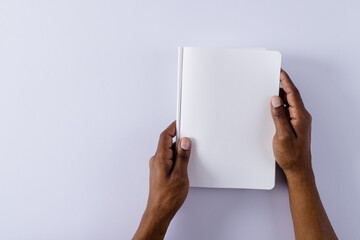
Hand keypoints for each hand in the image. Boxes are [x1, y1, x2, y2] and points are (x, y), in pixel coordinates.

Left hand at [133, 121, 191, 239]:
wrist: (159, 212)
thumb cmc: (167, 198)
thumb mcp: (180, 176)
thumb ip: (182, 157)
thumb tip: (185, 142)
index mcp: (160, 159)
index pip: (165, 136)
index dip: (173, 127)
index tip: (181, 121)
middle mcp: (157, 161)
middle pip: (167, 142)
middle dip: (178, 137)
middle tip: (189, 136)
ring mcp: (158, 166)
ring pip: (168, 151)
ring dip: (178, 149)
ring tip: (189, 153)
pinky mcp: (160, 172)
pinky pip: (168, 159)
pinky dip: (176, 157)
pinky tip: (184, 163)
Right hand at [271, 70, 336, 238]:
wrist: (298, 169)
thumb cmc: (291, 155)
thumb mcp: (282, 136)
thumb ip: (279, 117)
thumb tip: (275, 99)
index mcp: (300, 117)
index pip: (293, 94)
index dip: (286, 81)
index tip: (279, 71)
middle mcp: (301, 117)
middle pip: (291, 96)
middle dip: (282, 85)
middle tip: (271, 76)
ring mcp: (298, 121)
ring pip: (289, 103)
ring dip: (280, 95)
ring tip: (269, 88)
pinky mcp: (294, 125)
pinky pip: (287, 110)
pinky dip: (280, 105)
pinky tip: (273, 105)